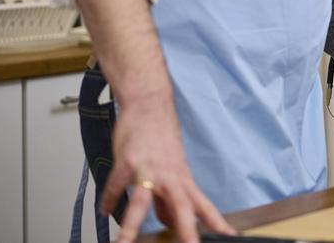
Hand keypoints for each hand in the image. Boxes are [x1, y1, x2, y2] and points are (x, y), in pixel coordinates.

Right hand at [104, 96, 234, 242]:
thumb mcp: (172, 168)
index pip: (204, 205)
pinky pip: (116, 185)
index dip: (216, 222)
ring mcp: (149, 168)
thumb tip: (169, 221)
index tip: (228, 237)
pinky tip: (104, 210)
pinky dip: (109, 199)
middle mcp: (169, 176)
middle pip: (181, 206)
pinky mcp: (128, 160)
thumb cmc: (160, 134)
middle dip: (186, 230)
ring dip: (132, 224)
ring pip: (142, 200)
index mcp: (182, 179)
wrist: (149, 104)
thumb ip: (170, 197)